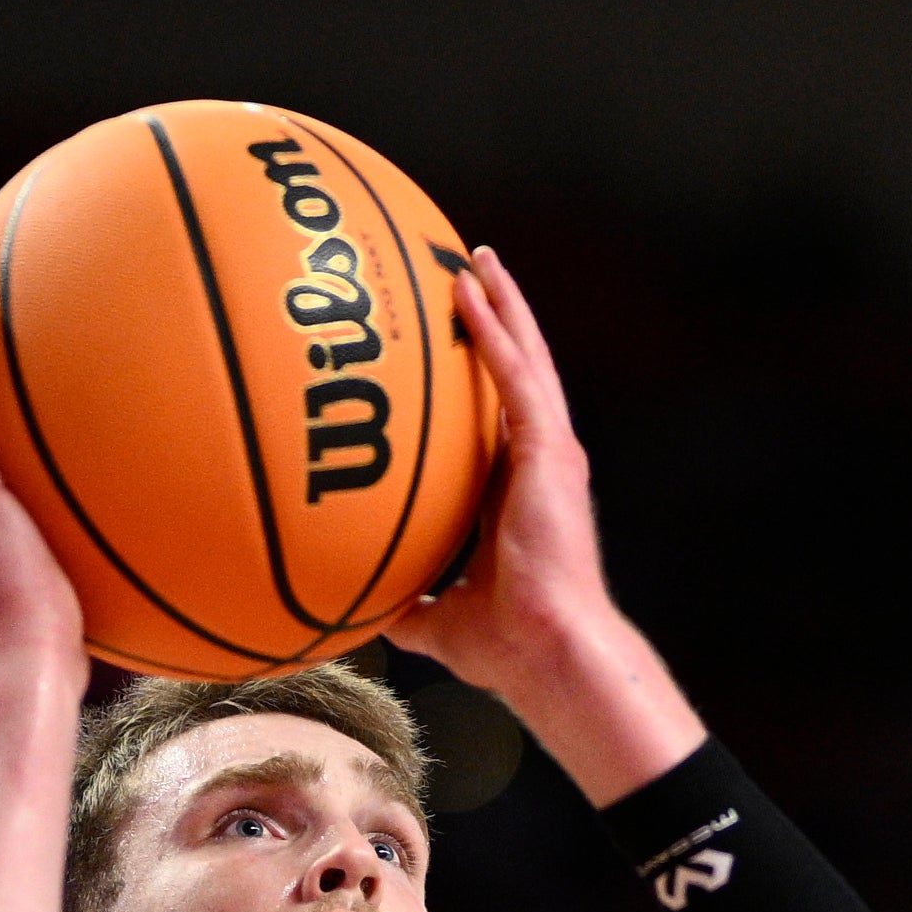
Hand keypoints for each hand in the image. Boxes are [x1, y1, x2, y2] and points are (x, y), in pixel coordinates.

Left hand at [390, 247, 694, 799]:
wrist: (547, 651)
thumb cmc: (507, 648)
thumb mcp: (438, 621)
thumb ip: (406, 605)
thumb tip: (361, 612)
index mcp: (520, 492)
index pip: (498, 419)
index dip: (481, 377)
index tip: (456, 343)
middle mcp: (541, 462)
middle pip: (519, 371)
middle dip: (498, 318)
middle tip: (471, 270)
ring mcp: (550, 453)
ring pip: (525, 358)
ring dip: (501, 305)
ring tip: (476, 260)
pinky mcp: (550, 453)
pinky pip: (515, 376)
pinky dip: (493, 331)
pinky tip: (469, 294)